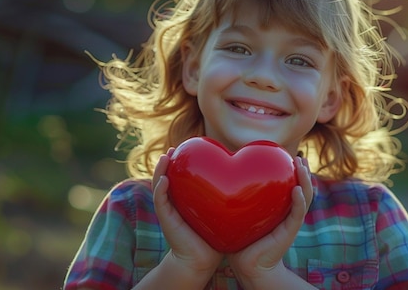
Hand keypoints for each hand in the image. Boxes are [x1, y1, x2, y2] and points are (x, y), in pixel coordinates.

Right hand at [152, 148, 222, 274]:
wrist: (200, 261)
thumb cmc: (215, 237)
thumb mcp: (222, 211)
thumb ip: (228, 195)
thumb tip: (248, 177)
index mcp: (187, 197)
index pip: (182, 175)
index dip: (184, 161)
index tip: (191, 146)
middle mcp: (175, 200)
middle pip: (168, 175)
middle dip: (170, 160)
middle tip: (177, 147)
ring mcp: (168, 208)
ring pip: (160, 184)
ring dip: (161, 169)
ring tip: (167, 156)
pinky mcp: (165, 218)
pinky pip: (160, 200)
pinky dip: (160, 189)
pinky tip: (165, 179)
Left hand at [226, 156, 313, 286]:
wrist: (247, 265)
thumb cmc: (239, 239)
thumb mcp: (239, 212)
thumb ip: (236, 195)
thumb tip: (220, 174)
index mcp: (277, 206)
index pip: (288, 183)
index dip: (290, 169)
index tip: (286, 153)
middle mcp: (287, 211)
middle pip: (301, 186)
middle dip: (302, 170)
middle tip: (298, 156)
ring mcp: (290, 220)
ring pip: (304, 196)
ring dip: (305, 180)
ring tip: (301, 165)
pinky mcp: (290, 231)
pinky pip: (297, 213)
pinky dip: (299, 201)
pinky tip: (296, 189)